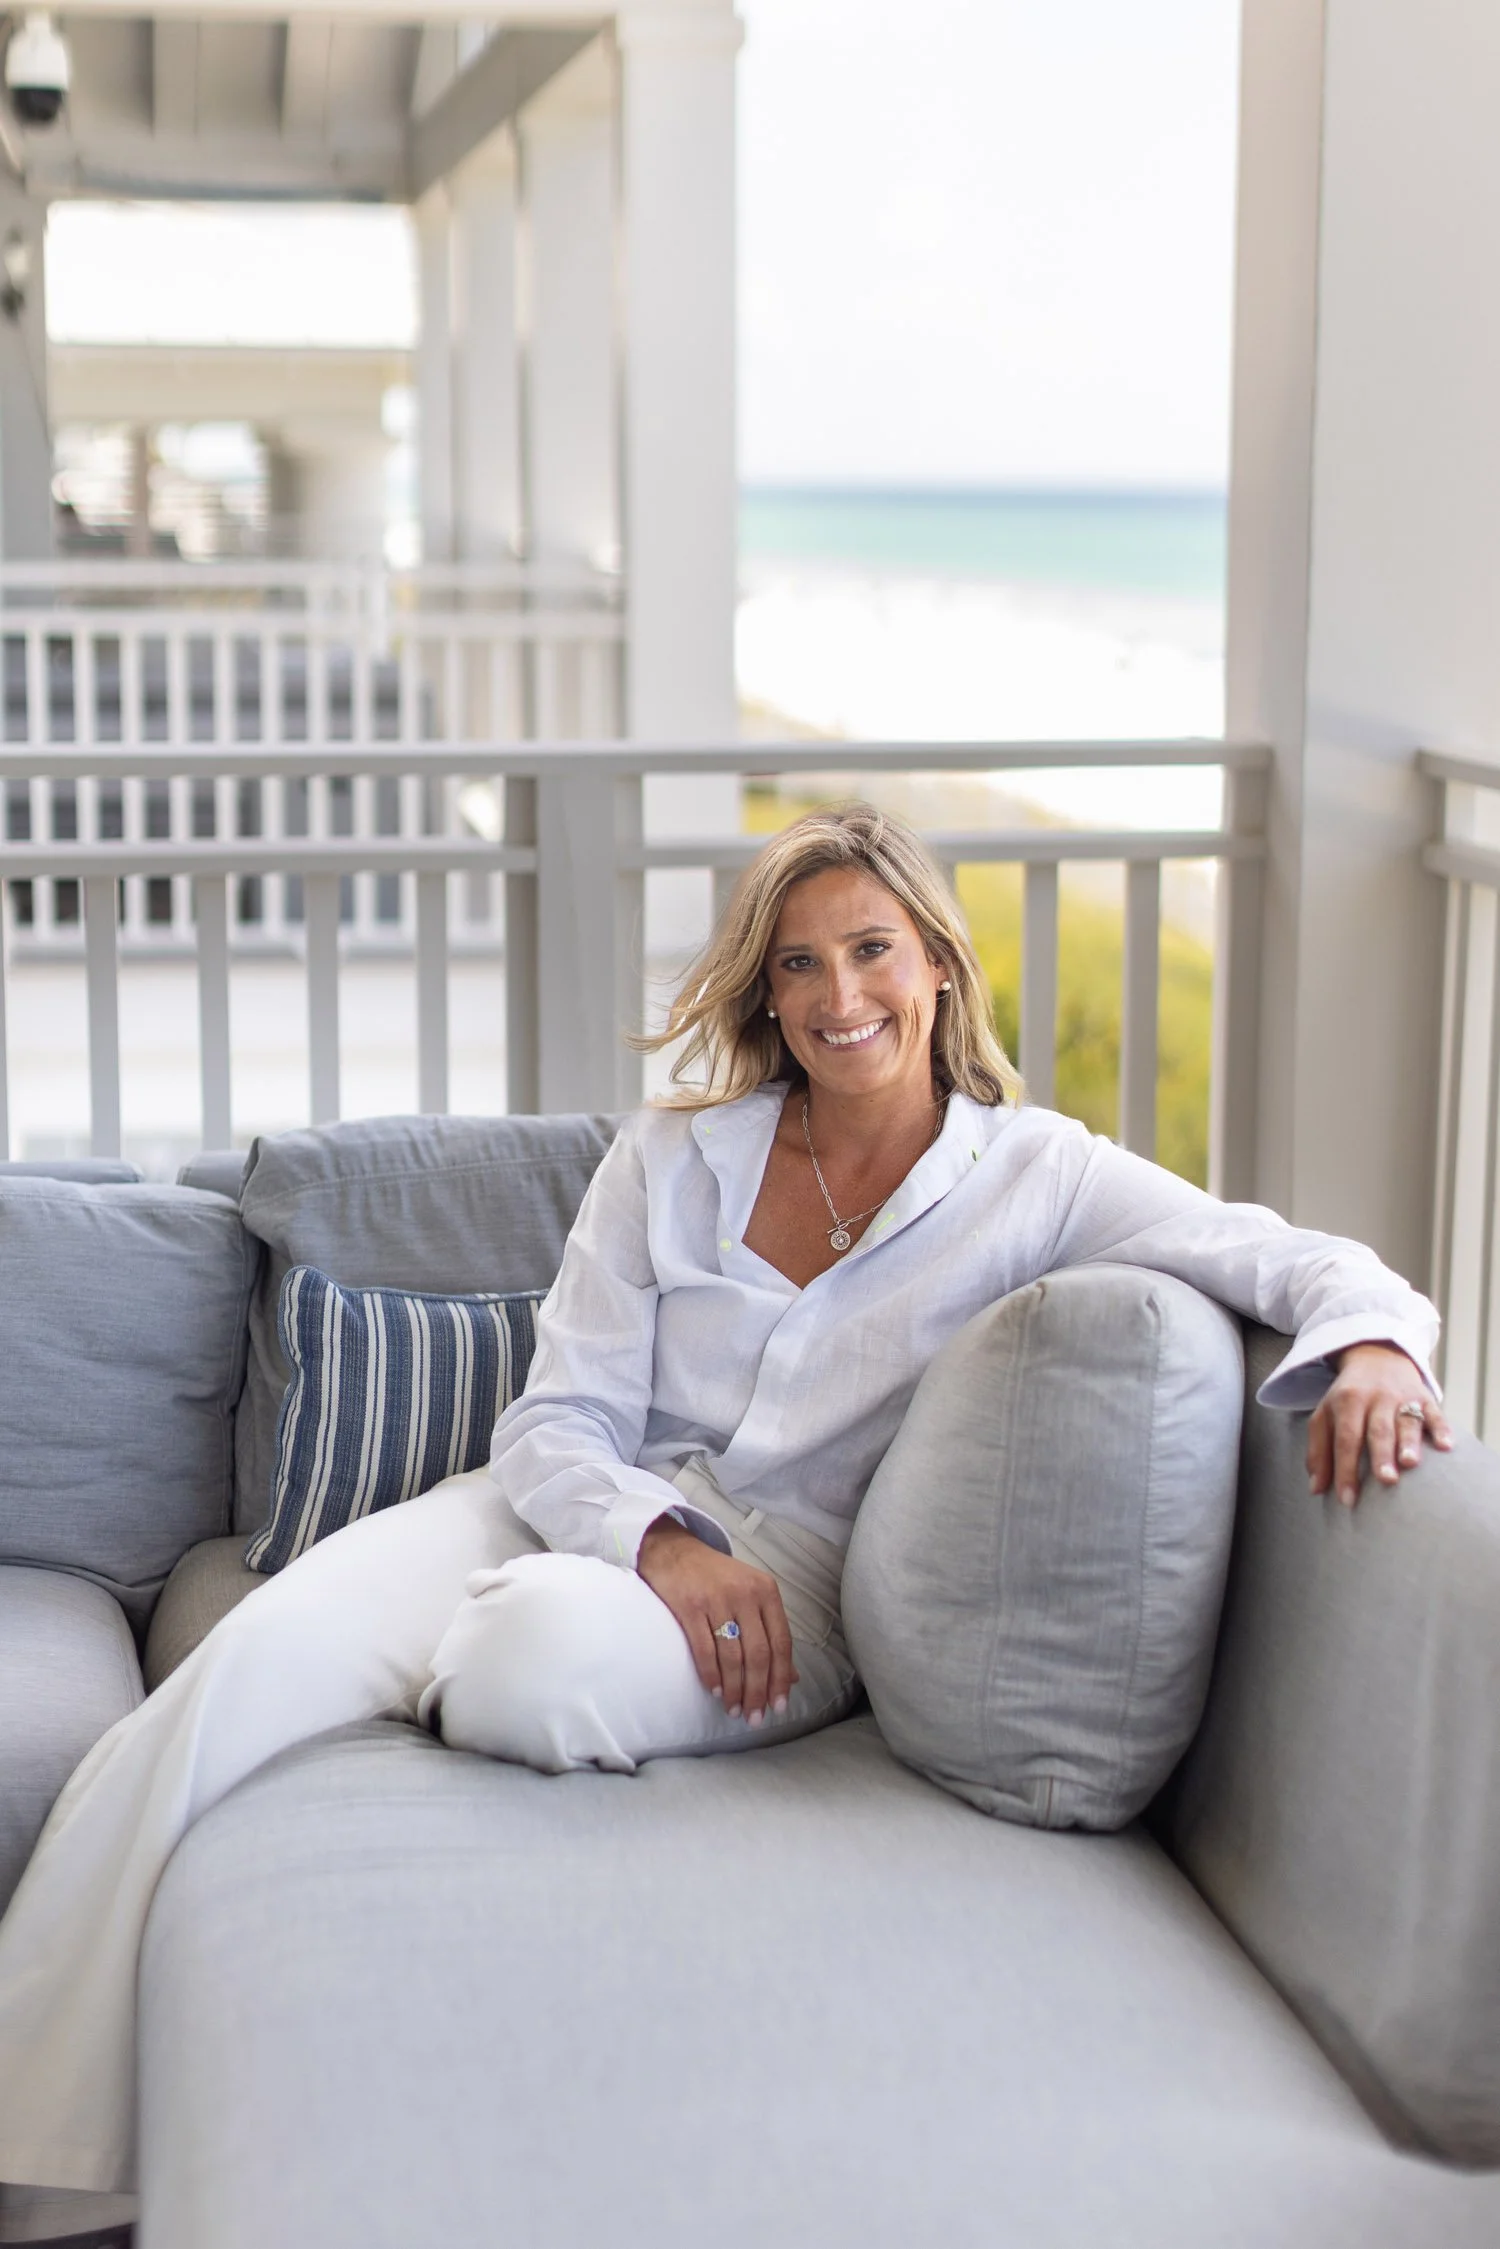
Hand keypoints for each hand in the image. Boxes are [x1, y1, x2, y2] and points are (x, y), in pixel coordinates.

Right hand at [636, 1515, 798, 1724]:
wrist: (674, 1550)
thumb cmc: (716, 1577)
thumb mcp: (750, 1596)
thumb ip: (770, 1632)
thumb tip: (792, 1677)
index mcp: (766, 1591)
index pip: (781, 1642)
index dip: (781, 1678)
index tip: (778, 1706)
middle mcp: (744, 1593)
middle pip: (759, 1654)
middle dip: (758, 1691)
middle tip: (754, 1717)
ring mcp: (716, 1599)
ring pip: (732, 1656)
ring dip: (735, 1689)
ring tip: (734, 1708)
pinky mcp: (689, 1606)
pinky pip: (704, 1649)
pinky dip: (711, 1675)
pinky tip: (715, 1690)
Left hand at [1307, 1342, 1453, 1507]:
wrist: (1376, 1356)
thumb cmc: (1347, 1397)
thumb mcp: (1325, 1416)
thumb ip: (1318, 1452)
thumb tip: (1316, 1490)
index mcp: (1347, 1403)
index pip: (1346, 1440)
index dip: (1345, 1470)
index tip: (1347, 1500)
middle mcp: (1375, 1398)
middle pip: (1378, 1430)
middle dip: (1381, 1455)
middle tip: (1385, 1480)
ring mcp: (1402, 1396)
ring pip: (1406, 1420)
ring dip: (1409, 1442)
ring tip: (1410, 1463)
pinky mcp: (1425, 1396)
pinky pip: (1434, 1412)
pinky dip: (1441, 1428)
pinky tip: (1445, 1446)